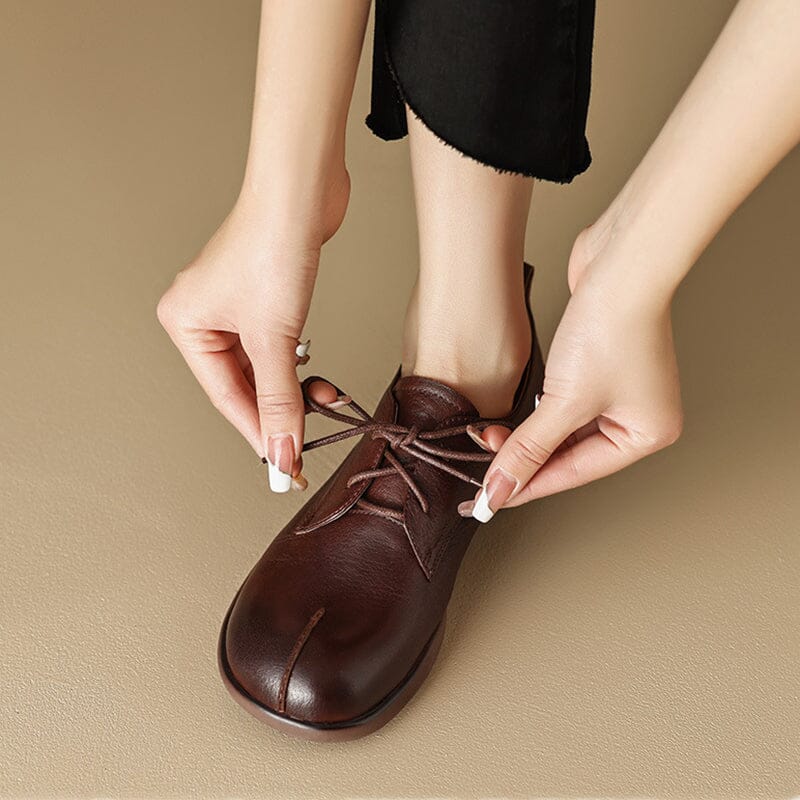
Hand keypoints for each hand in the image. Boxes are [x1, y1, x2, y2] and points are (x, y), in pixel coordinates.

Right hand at [156, 176, 347, 491]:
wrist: (303, 191)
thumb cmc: (273, 244)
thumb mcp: (275, 337)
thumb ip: (280, 399)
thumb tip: (281, 450)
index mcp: (185, 323)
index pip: (225, 396)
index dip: (257, 434)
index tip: (281, 467)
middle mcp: (204, 316)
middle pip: (244, 385)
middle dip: (280, 413)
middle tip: (305, 446)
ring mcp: (234, 307)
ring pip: (264, 369)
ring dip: (296, 390)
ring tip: (325, 402)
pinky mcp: (265, 298)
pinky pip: (278, 349)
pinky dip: (298, 367)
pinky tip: (315, 378)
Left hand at [459, 254, 683, 519]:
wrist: (618, 262)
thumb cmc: (612, 326)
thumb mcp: (565, 401)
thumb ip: (530, 448)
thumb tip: (504, 488)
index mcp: (645, 433)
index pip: (575, 472)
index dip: (529, 486)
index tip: (492, 500)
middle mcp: (637, 415)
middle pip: (569, 453)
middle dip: (524, 459)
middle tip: (483, 469)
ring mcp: (619, 390)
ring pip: (562, 430)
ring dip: (526, 436)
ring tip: (490, 441)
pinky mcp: (598, 367)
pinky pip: (561, 405)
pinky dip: (535, 414)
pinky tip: (512, 422)